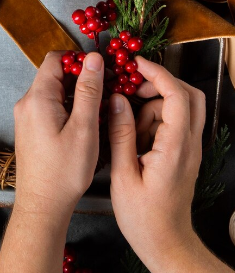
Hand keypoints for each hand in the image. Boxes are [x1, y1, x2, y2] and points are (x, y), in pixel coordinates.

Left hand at [13, 50, 103, 215]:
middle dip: (80, 77)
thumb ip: (89, 90)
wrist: (42, 204)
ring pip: (53, 91)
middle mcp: (26, 103)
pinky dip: (67, 106)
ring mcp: (26, 116)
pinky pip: (49, 106)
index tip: (100, 70)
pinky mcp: (30, 127)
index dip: (78, 59)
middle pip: (54, 74)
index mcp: (37, 98)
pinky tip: (83, 121)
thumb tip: (94, 59)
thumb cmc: (64, 171)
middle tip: (105, 89)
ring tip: (97, 108)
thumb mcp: (84, 128)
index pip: (55, 59)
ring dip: (75, 93)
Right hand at [108, 56, 205, 271]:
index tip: (137, 64)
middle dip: (160, 84)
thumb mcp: (123, 174)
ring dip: (153, 107)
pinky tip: (136, 139)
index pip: (177, 96)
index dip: (158, 74)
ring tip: (129, 129)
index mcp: (175, 148)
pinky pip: (174, 123)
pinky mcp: (184, 153)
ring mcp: (189, 148)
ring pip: (180, 108)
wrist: (166, 241)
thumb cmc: (143, 215)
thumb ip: (121, 133)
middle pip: (188, 95)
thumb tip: (117, 100)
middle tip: (132, 90)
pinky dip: (155, 120)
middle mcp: (189, 144)